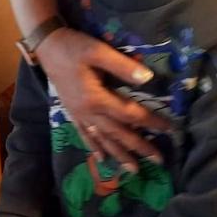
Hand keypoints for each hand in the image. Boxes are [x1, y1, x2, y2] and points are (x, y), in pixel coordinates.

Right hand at [35, 26, 170, 171]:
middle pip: (117, 133)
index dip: (151, 122)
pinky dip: (93, 147)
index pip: (129, 114)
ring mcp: (78, 113)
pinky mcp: (71, 111)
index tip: (170, 129)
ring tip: (133, 170)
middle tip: (158, 161)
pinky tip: (100, 158)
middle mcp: (87, 111)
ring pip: (101, 139)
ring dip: (118, 154)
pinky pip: (84, 134)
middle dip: (138, 147)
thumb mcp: (97, 51)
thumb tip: (148, 79)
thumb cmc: (72, 47)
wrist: (45, 45)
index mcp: (96, 98)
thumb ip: (122, 66)